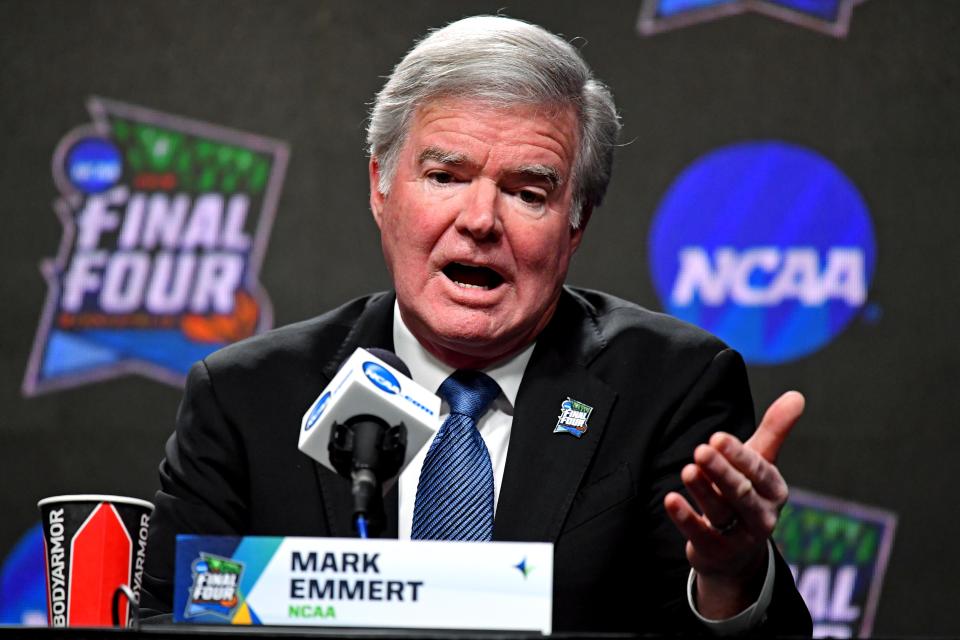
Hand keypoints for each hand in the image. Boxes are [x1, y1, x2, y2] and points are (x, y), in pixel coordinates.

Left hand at [663, 391, 804, 617]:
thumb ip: (774, 430)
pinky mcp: (715, 551)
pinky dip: (685, 518)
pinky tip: (670, 500)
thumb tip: (796, 395)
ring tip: (686, 470)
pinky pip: (700, 534)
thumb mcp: (761, 463)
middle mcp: (762, 516)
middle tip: (701, 450)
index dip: (739, 456)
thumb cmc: (747, 493)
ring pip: (720, 511)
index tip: (717, 437)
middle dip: (722, 471)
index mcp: (774, 491)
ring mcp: (739, 537)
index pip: (759, 471)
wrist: (735, 552)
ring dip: (702, 490)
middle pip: (742, 493)